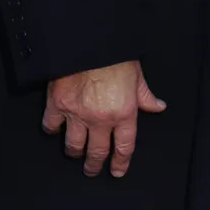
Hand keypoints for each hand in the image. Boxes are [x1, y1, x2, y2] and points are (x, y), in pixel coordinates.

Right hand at [43, 60, 165, 177]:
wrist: (90, 39)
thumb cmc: (116, 55)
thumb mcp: (137, 75)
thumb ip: (145, 96)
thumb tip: (158, 106)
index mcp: (124, 113)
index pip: (124, 148)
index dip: (120, 163)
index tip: (117, 171)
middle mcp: (101, 119)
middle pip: (97, 152)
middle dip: (94, 165)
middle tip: (92, 170)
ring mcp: (77, 113)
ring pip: (73, 145)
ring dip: (74, 152)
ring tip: (74, 154)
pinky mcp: (57, 103)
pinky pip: (51, 125)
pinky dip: (51, 129)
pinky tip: (54, 129)